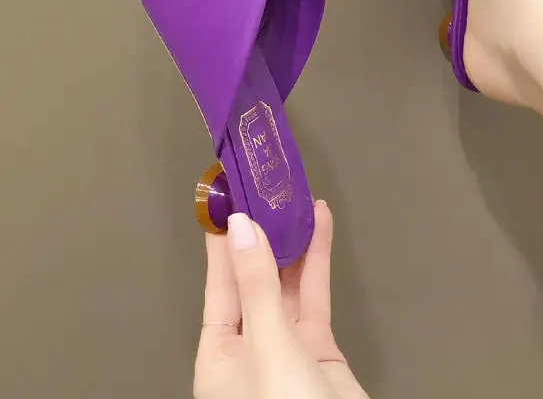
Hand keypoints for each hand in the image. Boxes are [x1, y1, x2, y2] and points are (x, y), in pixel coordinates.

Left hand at [194, 201, 368, 398]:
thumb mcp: (267, 347)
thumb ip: (256, 286)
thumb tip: (239, 229)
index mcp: (219, 357)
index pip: (218, 286)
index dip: (222, 243)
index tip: (225, 201)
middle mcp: (249, 349)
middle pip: (253, 280)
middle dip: (261, 236)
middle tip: (265, 190)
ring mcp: (285, 348)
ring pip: (286, 284)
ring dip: (293, 242)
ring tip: (295, 199)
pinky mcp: (318, 348)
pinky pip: (314, 296)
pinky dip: (318, 260)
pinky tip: (321, 226)